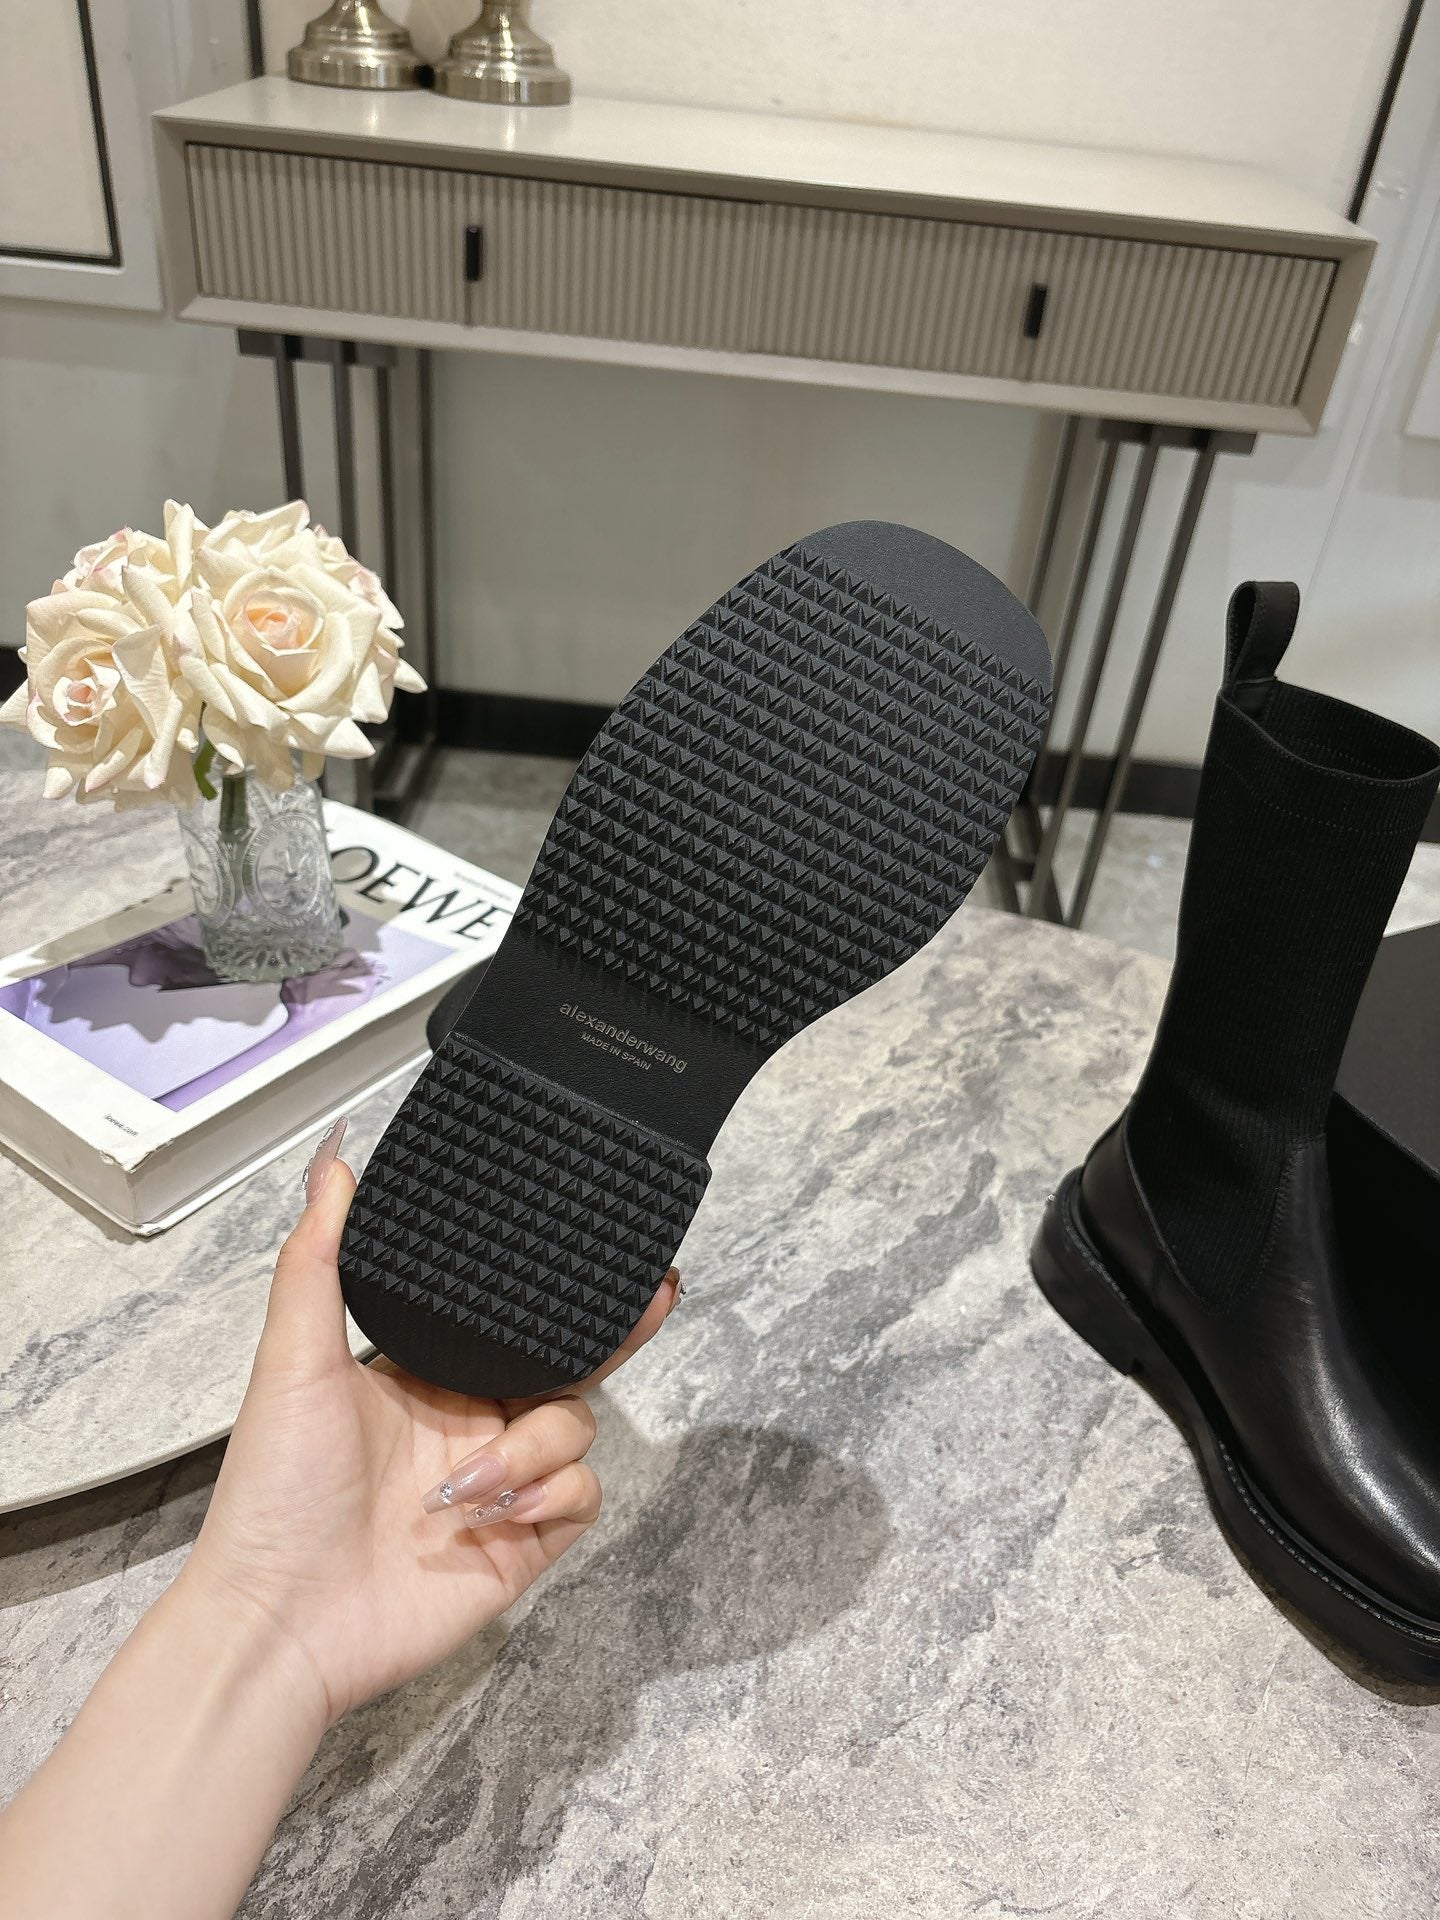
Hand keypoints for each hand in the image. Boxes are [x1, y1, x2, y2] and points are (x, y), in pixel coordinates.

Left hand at [180, 1123, 679, 1725]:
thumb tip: (332, 1159)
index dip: (559, 1286)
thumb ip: (320, 1257)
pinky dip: (551, 1494)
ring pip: (576, 1427)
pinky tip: (497, 1510)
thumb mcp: (294, 1359)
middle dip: (613, 1334)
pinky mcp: (523, 1543)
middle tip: (650, 1299)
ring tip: (470, 1482)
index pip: (508, 1316)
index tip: (608, 1245)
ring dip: (536, 1444)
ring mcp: (500, 1484)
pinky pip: (582, 1495)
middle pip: (566, 1364)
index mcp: (425, 1374)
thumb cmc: (274, 1495)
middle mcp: (469, 1422)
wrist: (282, 1622)